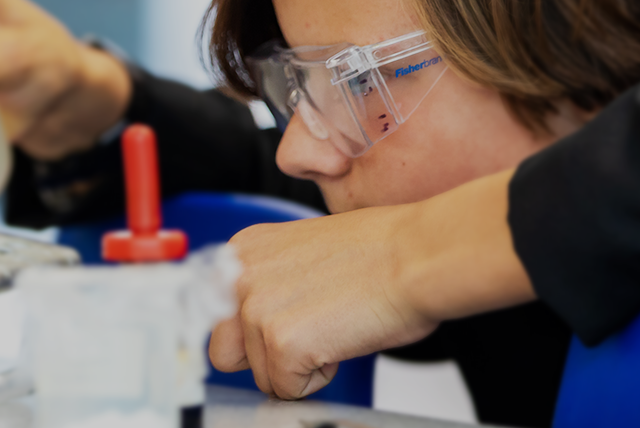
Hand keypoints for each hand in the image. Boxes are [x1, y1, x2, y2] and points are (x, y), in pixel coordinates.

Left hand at [208, 170, 534, 399]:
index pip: (221, 315)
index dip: (254, 334)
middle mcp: (239, 275)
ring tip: (335, 327)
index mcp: (243, 250)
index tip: (278, 331)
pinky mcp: (280, 342)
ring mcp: (256, 309)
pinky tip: (343, 339)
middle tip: (309, 335)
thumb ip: (269, 282)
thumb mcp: (303, 256)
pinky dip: (319, 379)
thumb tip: (256, 321)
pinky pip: (288, 391)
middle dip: (263, 357)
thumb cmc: (381, 254)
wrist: (419, 256)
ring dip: (298, 366)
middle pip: (224, 352)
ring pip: (261, 376)